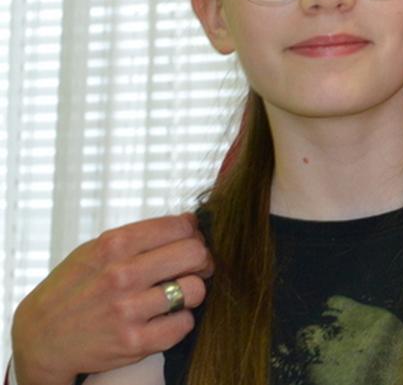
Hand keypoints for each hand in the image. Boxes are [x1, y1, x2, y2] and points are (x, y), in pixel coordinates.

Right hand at [11, 213, 212, 384]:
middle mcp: (122, 274)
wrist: (40, 337)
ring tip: (176, 295)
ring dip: (192, 292)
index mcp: (113, 245)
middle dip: (202, 260)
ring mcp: (128, 309)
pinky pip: (184, 324)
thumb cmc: (74, 288)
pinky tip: (165, 318)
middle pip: (195, 254)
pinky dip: (180, 321)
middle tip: (196, 268)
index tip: (190, 243)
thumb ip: (140, 236)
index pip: (181, 226)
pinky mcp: (133, 341)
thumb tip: (190, 221)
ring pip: (195, 290)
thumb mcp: (95, 250)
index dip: (193, 234)